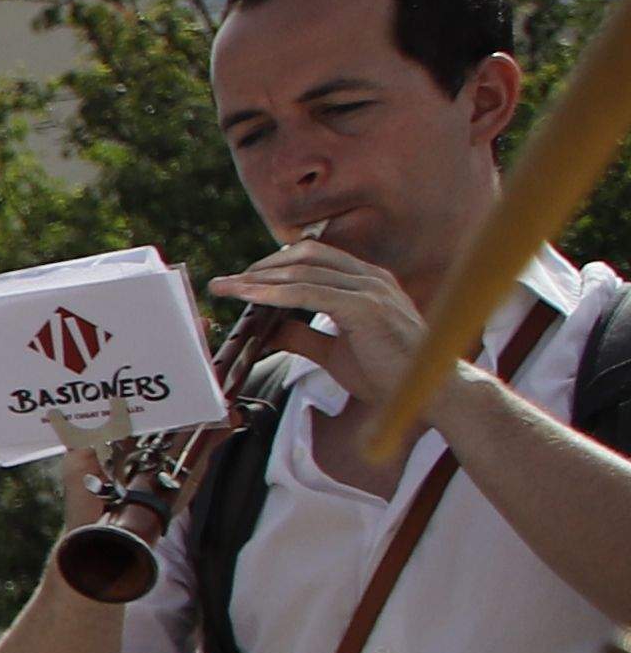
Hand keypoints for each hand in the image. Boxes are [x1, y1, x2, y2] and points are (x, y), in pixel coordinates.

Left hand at [211, 233, 428, 417]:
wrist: (427, 394)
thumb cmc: (388, 374)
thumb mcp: (333, 351)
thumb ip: (303, 336)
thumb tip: (269, 330)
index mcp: (366, 282)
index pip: (313, 260)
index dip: (274, 266)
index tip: (241, 280)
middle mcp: (370, 278)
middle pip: (304, 258)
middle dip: (260, 268)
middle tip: (224, 283)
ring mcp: (371, 289)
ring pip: (302, 273)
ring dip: (258, 279)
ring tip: (225, 287)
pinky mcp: (366, 307)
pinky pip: (310, 293)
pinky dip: (274, 294)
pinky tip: (249, 297)